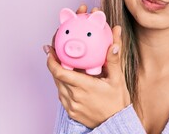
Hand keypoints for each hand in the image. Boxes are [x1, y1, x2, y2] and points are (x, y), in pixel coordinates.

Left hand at [44, 5, 129, 128]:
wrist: (116, 123)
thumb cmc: (117, 102)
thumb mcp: (117, 79)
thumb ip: (114, 61)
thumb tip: (114, 44)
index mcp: (84, 86)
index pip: (60, 72)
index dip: (52, 60)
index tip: (50, 50)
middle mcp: (75, 96)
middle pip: (56, 77)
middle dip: (54, 63)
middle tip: (54, 50)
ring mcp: (71, 105)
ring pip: (58, 86)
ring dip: (58, 74)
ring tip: (61, 63)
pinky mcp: (71, 111)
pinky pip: (62, 95)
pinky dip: (62, 85)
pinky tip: (69, 80)